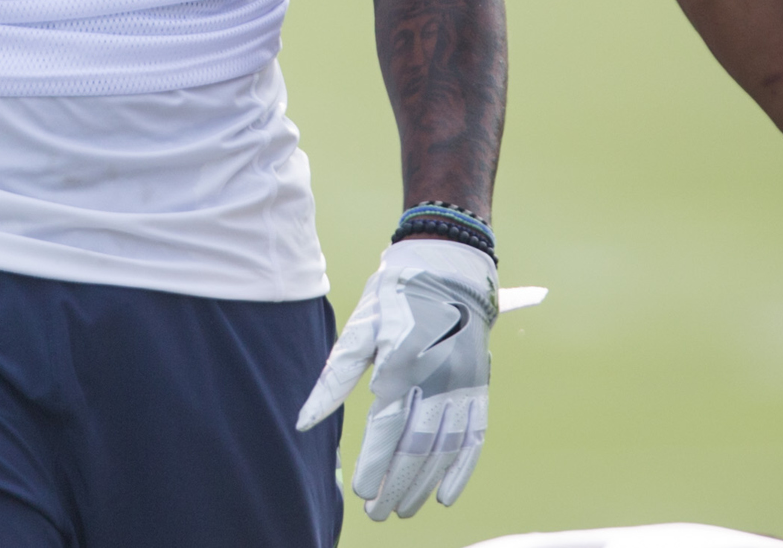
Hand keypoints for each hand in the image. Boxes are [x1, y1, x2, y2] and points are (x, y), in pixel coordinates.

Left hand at [297, 239, 501, 520]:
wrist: (446, 268)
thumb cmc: (391, 299)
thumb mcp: (358, 331)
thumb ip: (333, 379)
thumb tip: (304, 421)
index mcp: (400, 364)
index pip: (387, 428)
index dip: (375, 463)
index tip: (362, 491)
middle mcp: (436, 380)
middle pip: (416, 446)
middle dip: (397, 484)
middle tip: (379, 514)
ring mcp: (462, 386)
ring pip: (444, 448)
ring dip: (424, 484)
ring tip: (405, 509)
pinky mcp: (478, 388)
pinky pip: (474, 436)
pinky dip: (461, 469)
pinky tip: (445, 495)